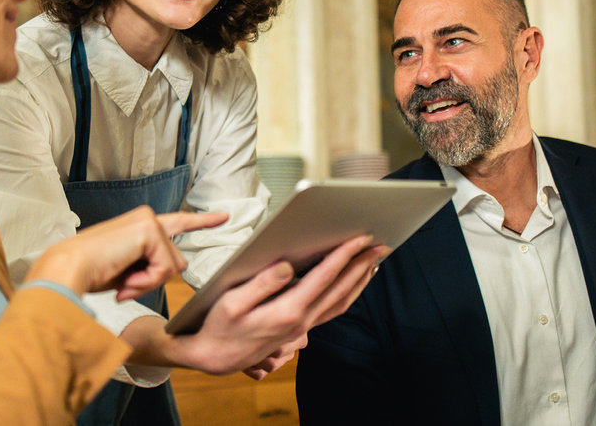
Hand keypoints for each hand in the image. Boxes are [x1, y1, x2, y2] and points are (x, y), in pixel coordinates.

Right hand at [24, 206, 228, 299]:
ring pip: (172, 267)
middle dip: (155, 281)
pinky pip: (164, 268)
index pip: (179, 222)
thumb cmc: (92, 273)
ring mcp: (149, 221)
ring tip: (124, 282)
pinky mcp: (149, 230)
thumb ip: (151, 266)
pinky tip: (127, 279)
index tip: (225, 217)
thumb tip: (173, 271)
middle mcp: (147, 217)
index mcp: (141, 225)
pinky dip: (147, 281)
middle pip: (177, 262)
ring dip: (149, 282)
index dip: (203, 222)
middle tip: (127, 285)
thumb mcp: (129, 270)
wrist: (69, 270)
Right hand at [164, 235, 388, 374]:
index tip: (360, 238)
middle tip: (381, 244)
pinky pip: (332, 311)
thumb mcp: (232, 302)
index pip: (323, 278)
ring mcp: (302, 328)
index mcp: (286, 312)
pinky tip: (352, 283)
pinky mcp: (299, 330)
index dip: (343, 256)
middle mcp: (300, 322)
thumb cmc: (219, 326)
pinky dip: (348, 294)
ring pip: (341, 303)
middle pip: (340, 290)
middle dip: (361, 265)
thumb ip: (262, 284)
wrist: (214, 357)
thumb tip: (288, 266)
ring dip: (360, 280)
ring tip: (374, 260)